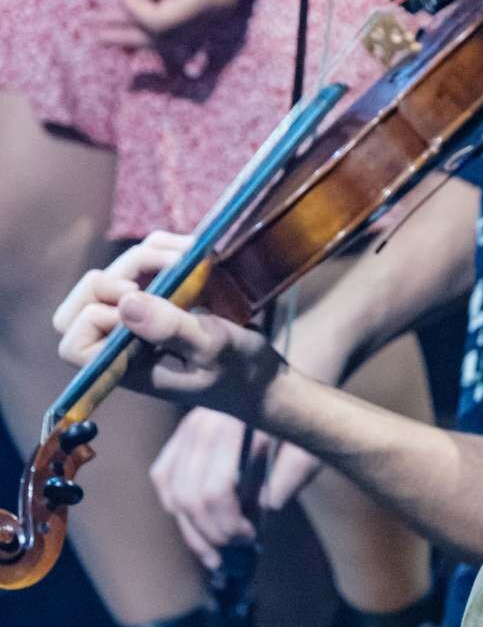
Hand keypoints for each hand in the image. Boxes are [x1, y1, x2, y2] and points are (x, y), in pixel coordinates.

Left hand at [58, 252, 280, 420]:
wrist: (264, 378)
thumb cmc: (240, 373)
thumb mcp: (211, 350)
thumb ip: (169, 329)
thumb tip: (125, 303)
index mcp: (126, 367)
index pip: (74, 342)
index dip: (96, 314)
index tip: (140, 302)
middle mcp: (124, 343)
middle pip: (84, 301)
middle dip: (116, 274)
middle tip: (161, 273)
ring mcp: (140, 318)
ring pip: (115, 272)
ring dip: (148, 256)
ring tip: (193, 258)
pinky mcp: (160, 297)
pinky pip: (143, 262)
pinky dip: (166, 249)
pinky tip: (197, 254)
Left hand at [93, 0, 267, 50]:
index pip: (162, 21)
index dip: (134, 10)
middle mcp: (214, 12)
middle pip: (163, 38)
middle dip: (124, 33)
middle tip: (89, 28)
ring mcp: (215, 13)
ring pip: (171, 39)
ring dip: (135, 36)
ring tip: (102, 32)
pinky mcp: (211, 8)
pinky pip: (179, 29)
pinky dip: (152, 28)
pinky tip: (128, 25)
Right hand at [149, 408, 320, 570]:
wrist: (286, 392)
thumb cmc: (301, 425)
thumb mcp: (308, 449)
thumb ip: (290, 476)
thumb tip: (267, 507)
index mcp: (236, 424)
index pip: (217, 489)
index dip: (228, 523)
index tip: (250, 538)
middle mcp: (203, 423)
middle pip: (190, 496)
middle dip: (211, 532)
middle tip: (236, 549)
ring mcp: (188, 428)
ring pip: (173, 492)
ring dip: (192, 530)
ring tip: (215, 554)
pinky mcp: (180, 436)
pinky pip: (163, 477)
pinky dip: (176, 507)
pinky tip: (195, 529)